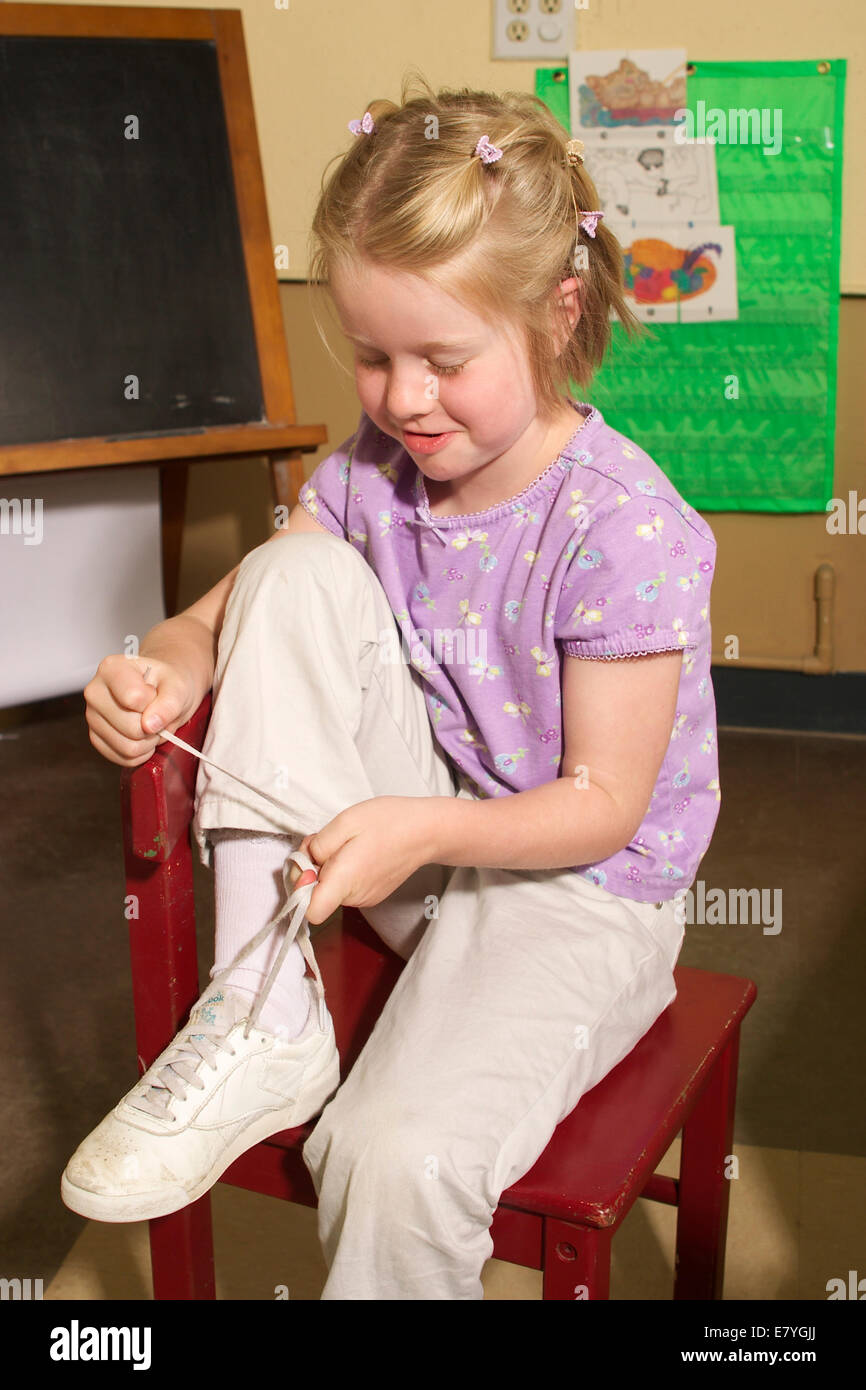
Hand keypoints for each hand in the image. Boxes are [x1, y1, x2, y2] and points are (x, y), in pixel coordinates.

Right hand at [83, 654, 197, 766]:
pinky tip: (143, 736)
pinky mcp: (97, 739)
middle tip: (156, 713)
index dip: (154, 702)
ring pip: (128, 747)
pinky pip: (124, 758)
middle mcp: (95, 692)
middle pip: (131, 727)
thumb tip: (150, 725)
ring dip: (149, 741)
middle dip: (153, 727)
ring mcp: (92, 717)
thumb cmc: (166, 683)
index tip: (155, 693)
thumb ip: (169, 702)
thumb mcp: (177, 685)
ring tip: (150, 724)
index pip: (134, 698)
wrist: (163, 690)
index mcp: (111, 668)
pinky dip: (141, 752)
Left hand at [294, 796, 438, 925]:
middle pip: (315, 896)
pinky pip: (344, 887)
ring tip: (345, 842)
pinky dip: (341, 870)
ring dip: (326, 867)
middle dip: (310, 868)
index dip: (299, 889)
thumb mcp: (344, 822)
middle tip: (325, 840)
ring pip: (329, 889)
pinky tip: (355, 850)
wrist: (426, 831)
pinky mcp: (372, 894)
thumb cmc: (388, 822)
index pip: (310, 912)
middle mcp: (354, 898)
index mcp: (345, 881)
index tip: (307, 864)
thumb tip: (304, 865)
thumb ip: (317, 847)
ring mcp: (365, 899)